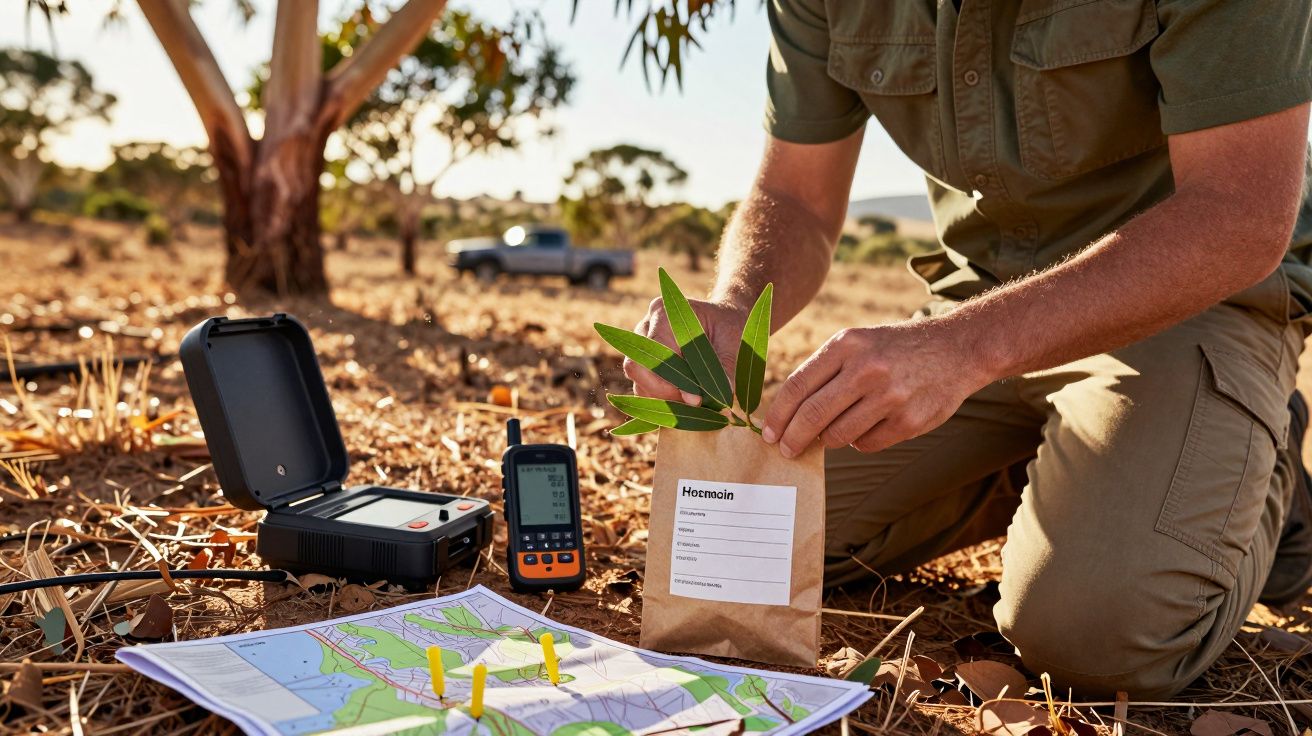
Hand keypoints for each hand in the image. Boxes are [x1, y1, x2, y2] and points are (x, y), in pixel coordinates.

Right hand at [625, 297, 747, 404]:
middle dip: (664, 393)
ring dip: (664, 400)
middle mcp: (645, 327)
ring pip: (639, 383)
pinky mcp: (643, 366)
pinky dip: (663, 401)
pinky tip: (688, 401)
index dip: (673, 381)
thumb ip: (725, 367)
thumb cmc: (729, 325)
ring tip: (695, 402)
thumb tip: (721, 395)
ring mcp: (641, 347)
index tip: (696, 400)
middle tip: (694, 404)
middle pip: (637, 369)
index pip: (656, 353)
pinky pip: (644, 390)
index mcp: (664, 313)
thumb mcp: (733, 341)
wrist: (725, 320)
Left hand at [761, 321, 989, 457]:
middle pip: (813, 415)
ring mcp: (890, 396)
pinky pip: (865, 444)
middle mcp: (867, 368)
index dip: (778, 415)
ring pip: (838, 435)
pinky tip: (869, 425)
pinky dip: (859, 441)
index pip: (798, 386)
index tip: (768, 433)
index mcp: (847, 344)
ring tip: (834, 430)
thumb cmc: (894, 349)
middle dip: (793, 438)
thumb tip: (787, 414)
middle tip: (786, 449)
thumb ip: (823, 372)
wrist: (957, 349)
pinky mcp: (909, 421)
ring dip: (829, 439)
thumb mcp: (857, 343)